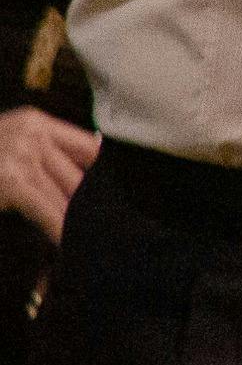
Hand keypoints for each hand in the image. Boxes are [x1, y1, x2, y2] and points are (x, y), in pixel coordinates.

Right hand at [0, 106, 93, 241]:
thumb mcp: (7, 146)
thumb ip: (41, 155)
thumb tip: (84, 174)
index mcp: (34, 121)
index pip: (86, 147)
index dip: (99, 175)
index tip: (109, 197)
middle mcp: (32, 133)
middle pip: (78, 174)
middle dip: (87, 204)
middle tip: (103, 227)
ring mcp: (22, 154)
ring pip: (64, 194)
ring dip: (74, 221)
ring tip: (89, 242)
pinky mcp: (13, 179)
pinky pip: (47, 208)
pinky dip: (57, 229)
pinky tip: (65, 243)